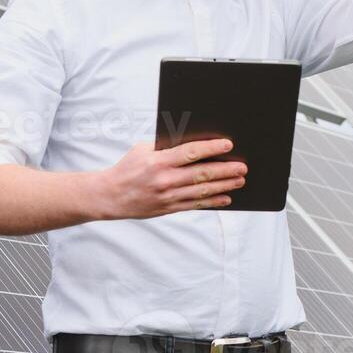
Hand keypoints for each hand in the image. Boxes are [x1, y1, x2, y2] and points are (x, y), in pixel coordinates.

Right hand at [96, 139, 247, 219]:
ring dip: (223, 186)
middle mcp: (165, 180)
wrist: (110, 196)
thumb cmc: (127, 168)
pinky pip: (195, 204)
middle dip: (225, 170)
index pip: (191, 153)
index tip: (228, 144)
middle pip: (201, 174)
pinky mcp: (168, 208)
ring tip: (239, 181)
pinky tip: (225, 197)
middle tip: (242, 167)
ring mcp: (167, 197)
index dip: (211, 148)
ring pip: (202, 191)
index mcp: (158, 161)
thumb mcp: (143, 151)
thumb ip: (166, 148)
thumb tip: (193, 144)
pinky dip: (212, 201)